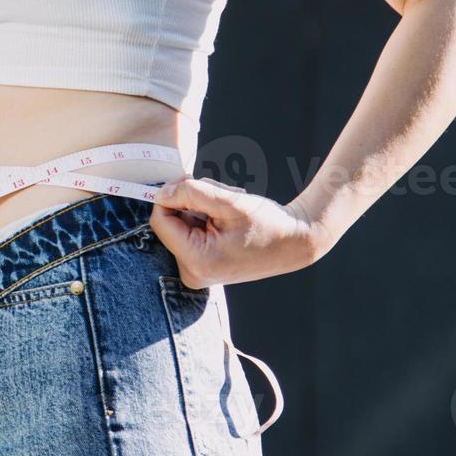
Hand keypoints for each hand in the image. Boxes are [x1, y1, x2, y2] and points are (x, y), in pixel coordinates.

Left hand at [148, 176, 332, 288]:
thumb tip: (161, 193)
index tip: (192, 182)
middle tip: (218, 197)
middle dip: (188, 203)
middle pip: (168, 224)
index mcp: (197, 261)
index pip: (161, 220)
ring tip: (227, 211)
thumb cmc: (268, 223)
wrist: (294, 243)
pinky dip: (201, 220)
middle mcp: (191, 273)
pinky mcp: (200, 267)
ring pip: (178, 226)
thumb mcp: (230, 201)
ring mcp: (195, 273)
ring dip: (198, 209)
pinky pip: (187, 234)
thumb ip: (191, 193)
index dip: (171, 196)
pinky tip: (224, 221)